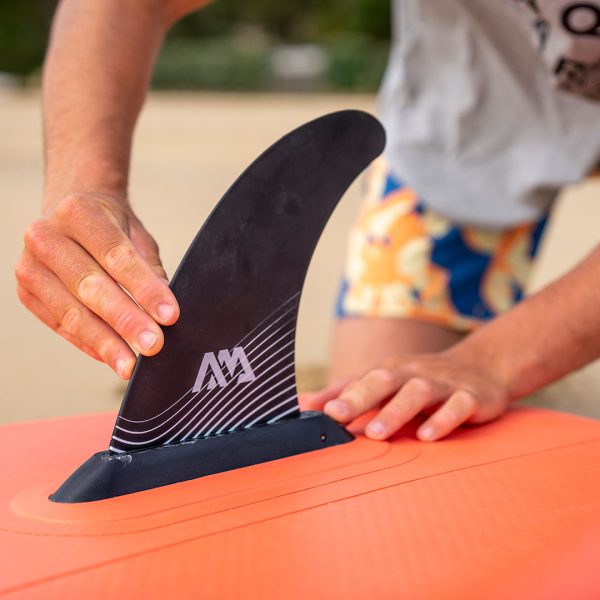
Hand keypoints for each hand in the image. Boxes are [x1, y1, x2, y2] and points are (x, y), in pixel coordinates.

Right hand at [15, 193, 179, 378]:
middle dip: (126, 320)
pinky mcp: (26, 293)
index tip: (170, 316)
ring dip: (106, 342)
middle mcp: (46, 236)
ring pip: (72, 312)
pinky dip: (89, 344)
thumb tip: (165, 313)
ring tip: (131, 364)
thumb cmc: (110, 226)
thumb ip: (149, 270)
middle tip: (153, 345)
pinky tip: (111, 357)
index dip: (144, 288)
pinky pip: (61, 326)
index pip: (116, 256)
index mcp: (78, 212)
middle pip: (91, 286)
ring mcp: (30, 266)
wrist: (70, 215)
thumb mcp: (136, 236)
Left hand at [315, 349, 509, 440]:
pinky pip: (458, 406)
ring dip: (396, 411)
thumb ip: (344, 392)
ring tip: (378, 433)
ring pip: (418, 392)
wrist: (481, 367)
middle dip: (359, 398)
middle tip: (338, 417)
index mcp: (388, 372)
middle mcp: (411, 374)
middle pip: (383, 380)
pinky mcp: (471, 397)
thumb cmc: (420, 379)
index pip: (359, 382)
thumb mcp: (382, 381)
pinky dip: (443, 419)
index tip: (315, 414)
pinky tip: (428, 436)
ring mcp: (441, 384)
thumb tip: (302, 403)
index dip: (337, 397)